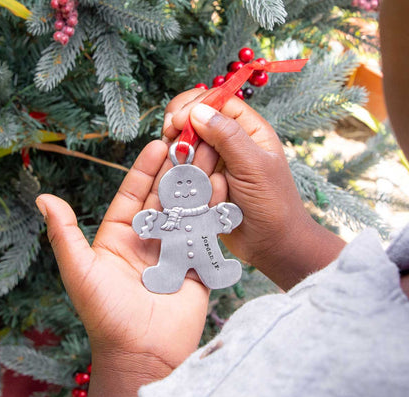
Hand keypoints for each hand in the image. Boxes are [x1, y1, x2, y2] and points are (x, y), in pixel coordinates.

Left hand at [35, 140, 226, 396]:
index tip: (157, 145)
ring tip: (208, 156)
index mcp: (120, 237)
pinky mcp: (196, 264)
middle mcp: (148, 239)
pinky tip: (220, 186)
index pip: (133, 195)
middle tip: (189, 142)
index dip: (144, 170)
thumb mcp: (81, 270)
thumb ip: (66, 233)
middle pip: (162, 197)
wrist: (143, 352)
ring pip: (185, 209)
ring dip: (196, 183)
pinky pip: (204, 231)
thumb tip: (44, 198)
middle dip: (175, 170)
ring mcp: (174, 250)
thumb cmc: (107, 313)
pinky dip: (212, 209)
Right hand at [163, 89, 345, 289]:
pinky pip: (187, 174)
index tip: (176, 122)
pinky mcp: (206, 183)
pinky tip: (201, 196)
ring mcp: (217, 163)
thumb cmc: (272, 204)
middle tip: (178, 149)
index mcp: (249, 129)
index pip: (217, 101)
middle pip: (196, 123)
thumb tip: (198, 111)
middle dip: (187, 138)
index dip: (194, 105)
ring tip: (202, 182)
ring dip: (189, 165)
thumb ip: (228, 136)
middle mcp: (231, 143)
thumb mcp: (254, 166)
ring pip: (188, 150)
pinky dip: (189, 183)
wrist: (271, 243)